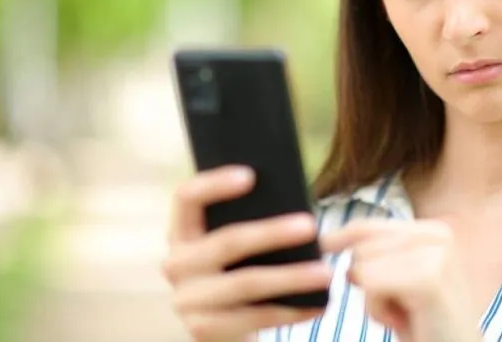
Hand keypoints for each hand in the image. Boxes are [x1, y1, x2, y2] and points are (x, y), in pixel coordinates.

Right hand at [161, 165, 331, 341]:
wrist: (222, 327)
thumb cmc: (237, 270)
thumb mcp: (237, 246)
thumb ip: (256, 222)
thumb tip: (305, 212)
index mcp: (182, 231)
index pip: (186, 198)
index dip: (214, 184)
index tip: (251, 175)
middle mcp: (176, 263)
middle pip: (226, 242)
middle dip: (272, 233)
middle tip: (310, 226)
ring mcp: (186, 300)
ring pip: (245, 283)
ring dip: (290, 277)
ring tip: (325, 273)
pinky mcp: (201, 330)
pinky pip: (253, 317)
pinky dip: (290, 311)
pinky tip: (317, 305)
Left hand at [320, 219, 482, 341]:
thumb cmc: (424, 323)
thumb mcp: (396, 280)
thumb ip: (374, 254)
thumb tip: (327, 239)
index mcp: (432, 231)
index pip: (368, 226)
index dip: (340, 238)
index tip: (320, 243)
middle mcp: (438, 234)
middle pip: (360, 247)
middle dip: (367, 282)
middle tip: (401, 307)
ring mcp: (436, 254)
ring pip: (362, 267)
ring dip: (374, 300)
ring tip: (405, 313)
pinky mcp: (429, 278)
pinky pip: (371, 285)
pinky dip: (378, 310)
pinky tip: (404, 320)